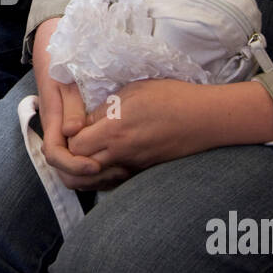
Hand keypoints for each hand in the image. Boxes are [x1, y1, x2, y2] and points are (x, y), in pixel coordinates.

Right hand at [31, 18, 129, 189]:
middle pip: (64, 167)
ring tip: (120, 170)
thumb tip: (73, 132)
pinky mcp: (73, 131)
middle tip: (115, 174)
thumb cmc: (61, 65)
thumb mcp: (67, 83)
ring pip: (72, 164)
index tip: (95, 165)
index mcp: (53, 121)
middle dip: (86, 176)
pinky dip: (97, 162)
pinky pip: (81, 154)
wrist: (53, 52)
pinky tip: (118, 161)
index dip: (74, 164)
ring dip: (93, 172)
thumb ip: (71, 107)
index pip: (55, 154)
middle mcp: (56, 131)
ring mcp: (63, 132)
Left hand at [65, 79, 272, 180]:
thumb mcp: (132, 91)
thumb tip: (85, 122)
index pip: (74, 145)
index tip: (73, 126)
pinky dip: (102, 176)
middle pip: (78, 169)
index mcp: (114, 129)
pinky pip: (114, 181)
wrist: (205, 119)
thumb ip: (104, 109)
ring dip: (82, 171)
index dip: (68, 137)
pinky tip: (101, 163)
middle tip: (72, 143)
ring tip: (81, 155)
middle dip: (69, 159)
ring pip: (95, 181)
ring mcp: (133, 166)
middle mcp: (120, 153)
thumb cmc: (171, 97)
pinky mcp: (143, 172)